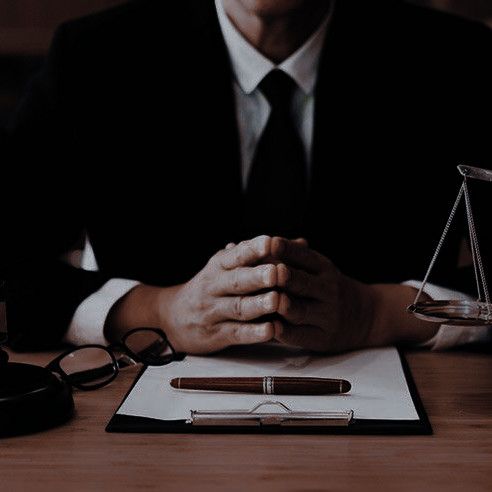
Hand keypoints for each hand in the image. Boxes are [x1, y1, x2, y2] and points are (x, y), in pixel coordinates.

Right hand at [159, 236, 279, 353]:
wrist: (172, 317)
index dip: (253, 249)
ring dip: (258, 304)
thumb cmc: (210, 288)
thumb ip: (249, 256)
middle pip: (236, 280)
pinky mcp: (216, 334)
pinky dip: (253, 333)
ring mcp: (213, 311)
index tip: (270, 242)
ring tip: (276, 300)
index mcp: (219, 265)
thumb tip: (287, 242)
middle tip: (276, 272)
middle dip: (257, 276)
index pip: (236, 255)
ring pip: (237, 307)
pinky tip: (270, 330)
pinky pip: (236, 333)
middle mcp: (214, 286)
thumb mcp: (223, 267)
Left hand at [271, 237, 376, 351]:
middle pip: (304, 283)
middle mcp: (327, 290)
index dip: (288, 250)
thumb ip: (295, 257)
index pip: (305, 256)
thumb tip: (264, 243)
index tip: (272, 243)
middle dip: (287, 278)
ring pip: (301, 310)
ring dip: (286, 306)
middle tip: (272, 272)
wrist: (365, 316)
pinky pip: (301, 335)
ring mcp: (326, 315)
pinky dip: (285, 332)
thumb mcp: (320, 267)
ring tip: (273, 300)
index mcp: (323, 268)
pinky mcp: (321, 339)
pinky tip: (272, 327)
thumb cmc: (327, 286)